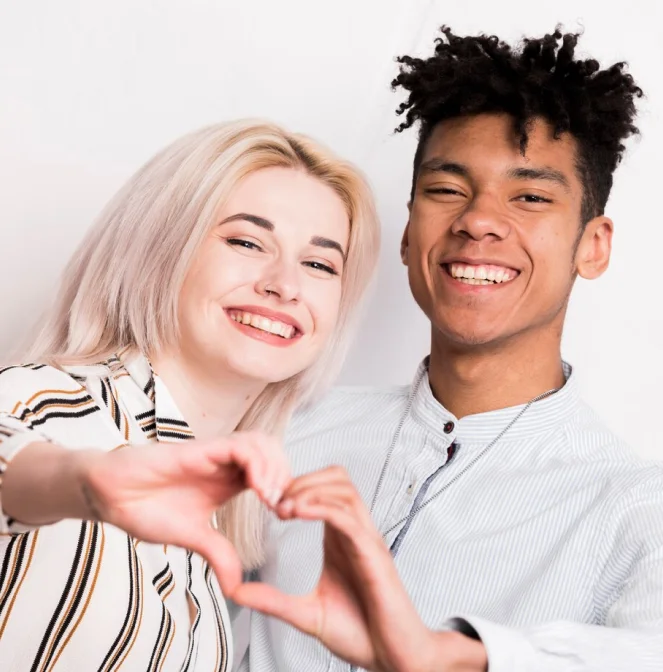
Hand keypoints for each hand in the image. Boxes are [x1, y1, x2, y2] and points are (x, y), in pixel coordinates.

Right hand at [76, 431, 288, 593]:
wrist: (110, 495)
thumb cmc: (146, 508)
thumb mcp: (192, 537)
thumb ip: (218, 554)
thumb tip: (236, 587)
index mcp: (229, 480)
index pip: (271, 472)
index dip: (285, 489)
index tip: (285, 516)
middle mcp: (226, 463)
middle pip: (273, 452)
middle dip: (286, 475)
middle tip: (283, 506)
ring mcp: (214, 453)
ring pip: (261, 443)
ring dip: (275, 468)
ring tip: (271, 498)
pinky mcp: (199, 448)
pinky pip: (239, 445)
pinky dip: (257, 463)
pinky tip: (257, 488)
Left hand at [231, 466, 474, 671]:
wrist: (394, 658)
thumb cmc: (361, 633)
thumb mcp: (307, 614)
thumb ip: (273, 600)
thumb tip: (237, 593)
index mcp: (341, 538)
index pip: (325, 490)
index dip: (296, 486)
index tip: (268, 502)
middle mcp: (355, 532)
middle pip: (336, 478)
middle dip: (303, 480)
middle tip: (275, 500)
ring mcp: (366, 540)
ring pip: (344, 490)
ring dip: (310, 489)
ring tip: (284, 506)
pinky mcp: (373, 554)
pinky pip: (348, 518)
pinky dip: (322, 508)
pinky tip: (299, 513)